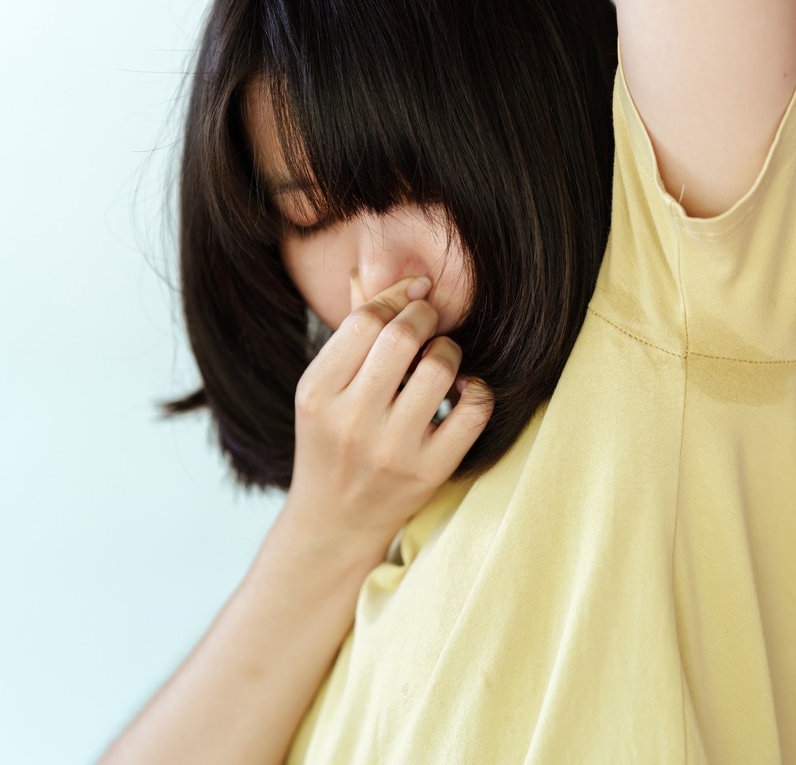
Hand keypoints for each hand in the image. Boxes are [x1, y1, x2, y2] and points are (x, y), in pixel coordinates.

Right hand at [283, 272, 492, 560]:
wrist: (335, 521)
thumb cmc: (331, 442)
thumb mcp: (323, 391)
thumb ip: (350, 336)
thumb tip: (376, 274)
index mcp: (317, 392)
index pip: (365, 321)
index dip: (397, 297)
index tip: (415, 293)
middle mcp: (351, 421)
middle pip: (402, 336)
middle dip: (426, 316)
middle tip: (431, 319)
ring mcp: (391, 450)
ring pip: (440, 368)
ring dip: (450, 351)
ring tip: (443, 358)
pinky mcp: (429, 472)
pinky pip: (473, 411)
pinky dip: (477, 390)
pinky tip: (464, 391)